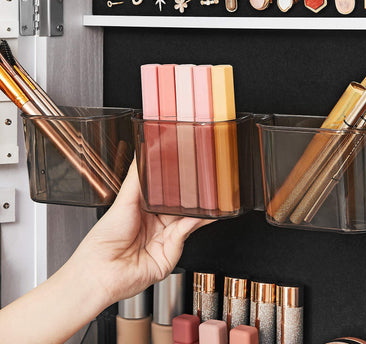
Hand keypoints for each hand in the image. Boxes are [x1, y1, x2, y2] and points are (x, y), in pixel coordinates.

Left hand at [71, 158, 212, 306]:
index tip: (187, 168)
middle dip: (191, 196)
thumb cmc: (102, 240)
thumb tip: (141, 152)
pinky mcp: (171, 254)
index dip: (177, 182)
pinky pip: (185, 234)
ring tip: (206, 196)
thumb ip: (136, 177)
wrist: (100, 272)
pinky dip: (193, 223)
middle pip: (179, 206)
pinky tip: (197, 215)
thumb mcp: (123, 200)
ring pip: (187, 219)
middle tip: (202, 181)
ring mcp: (164, 239)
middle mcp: (155, 224)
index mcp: (143, 210)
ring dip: (197, 209)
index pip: (166, 192)